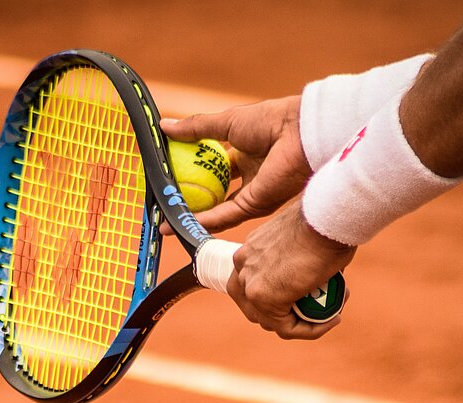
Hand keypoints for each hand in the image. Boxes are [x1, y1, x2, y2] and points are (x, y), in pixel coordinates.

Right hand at [160, 96, 311, 233]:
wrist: (298, 133)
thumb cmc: (269, 120)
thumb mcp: (225, 122)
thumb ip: (195, 128)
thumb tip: (164, 127)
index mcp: (244, 154)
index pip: (212, 168)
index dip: (190, 172)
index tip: (168, 176)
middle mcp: (249, 176)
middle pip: (214, 193)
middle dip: (190, 200)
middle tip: (164, 203)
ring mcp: (252, 193)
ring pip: (216, 209)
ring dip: (192, 215)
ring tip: (166, 220)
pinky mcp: (255, 206)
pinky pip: (224, 216)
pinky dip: (202, 220)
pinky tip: (181, 222)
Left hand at [227, 200, 355, 338]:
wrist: (325, 217)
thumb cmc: (323, 222)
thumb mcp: (303, 240)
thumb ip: (297, 259)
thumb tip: (313, 276)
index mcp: (249, 250)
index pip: (252, 284)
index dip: (278, 298)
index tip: (308, 296)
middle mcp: (242, 266)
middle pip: (254, 307)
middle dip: (285, 315)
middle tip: (316, 311)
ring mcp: (249, 282)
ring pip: (271, 321)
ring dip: (302, 324)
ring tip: (331, 313)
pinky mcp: (263, 297)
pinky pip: (287, 328)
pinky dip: (310, 330)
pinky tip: (332, 319)